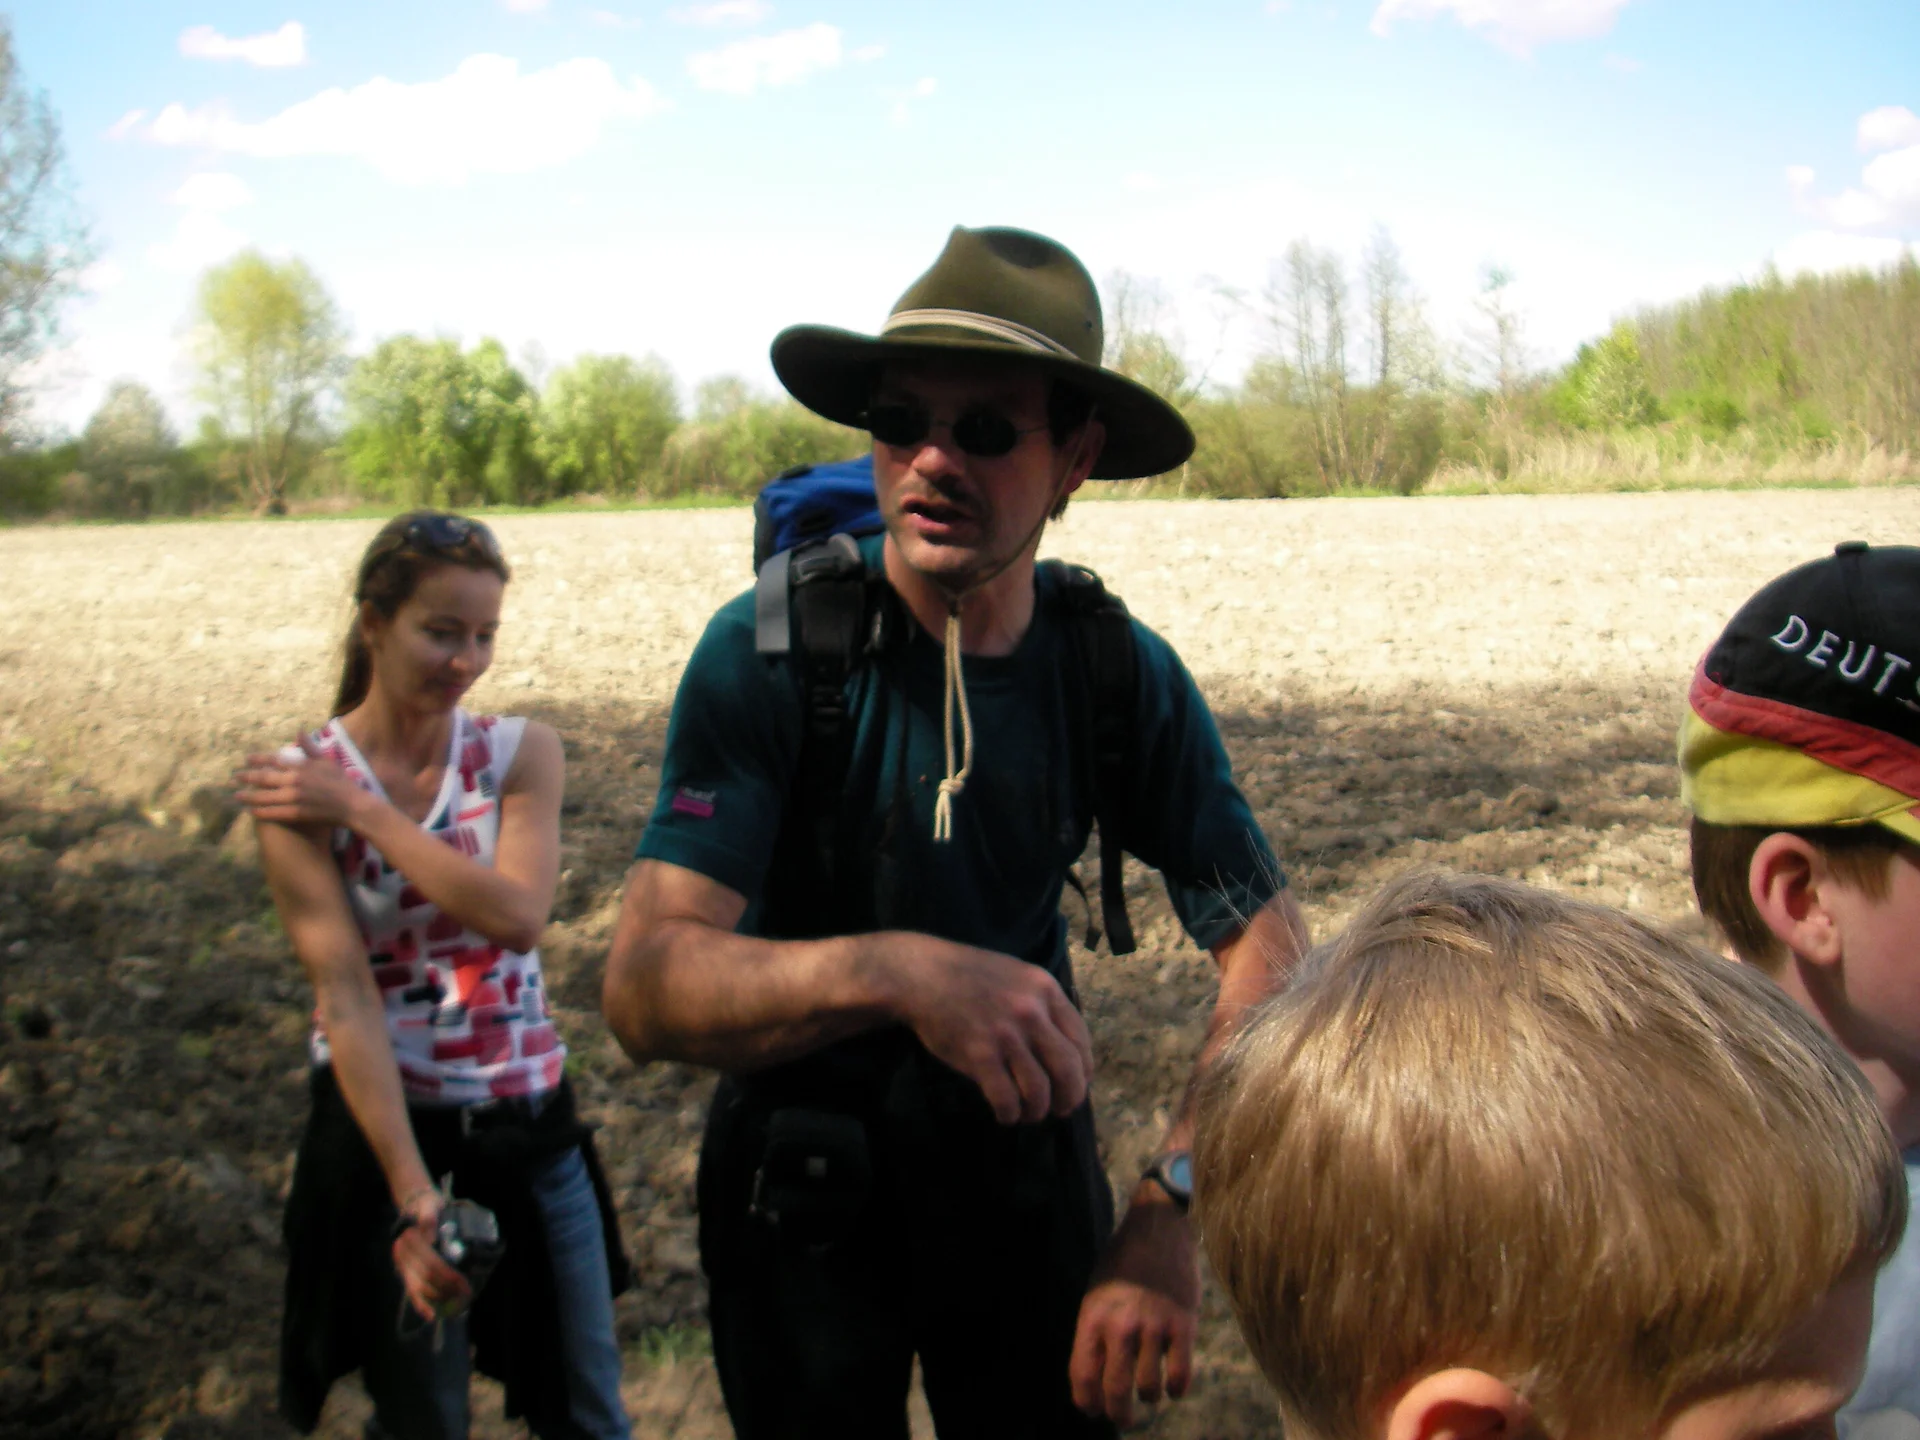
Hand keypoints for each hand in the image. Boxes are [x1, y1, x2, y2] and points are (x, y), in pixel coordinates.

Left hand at [234, 739, 367, 828]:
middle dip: (247, 777)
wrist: (352, 805)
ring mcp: (293, 798)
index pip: (274, 760)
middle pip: (264, 778)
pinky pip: (272, 813)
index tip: (247, 759)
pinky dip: (260, 812)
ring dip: (248, 796)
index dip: (258, 759)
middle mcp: (294, 781)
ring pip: (264, 797)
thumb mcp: (326, 760)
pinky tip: (251, 812)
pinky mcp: (295, 814)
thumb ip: (310, 747)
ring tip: (237, 796)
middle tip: (234, 777)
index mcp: (301, 766)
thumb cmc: (341, 782)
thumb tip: (298, 730)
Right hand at [390, 1188, 473, 1322]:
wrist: (417, 1208)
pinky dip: (421, 1305)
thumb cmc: (428, 1207)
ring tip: (457, 1303)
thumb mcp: (430, 1207)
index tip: (464, 1282)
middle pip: (427, 1277)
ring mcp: (402, 1265)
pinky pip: (412, 1292)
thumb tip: (430, 1240)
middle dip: (447, 1287)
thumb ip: (429, 1220)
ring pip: (419, 1288)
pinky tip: (431, 1315)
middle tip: (466, 1292)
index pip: (430, 1264)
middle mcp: (402, 1255)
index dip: (448, 1275)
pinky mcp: (405, 1273)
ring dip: (438, 1298)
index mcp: (408, 1241)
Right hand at [891, 939, 1093, 1124]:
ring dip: (1038, 1110)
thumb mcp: (1016, 975)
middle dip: (1070, 1097)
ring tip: (1029, 1113)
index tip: (1077, 1084)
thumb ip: (1041, 1004)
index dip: (1084, 1070)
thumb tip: (1061, 1047)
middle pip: (1068, 1068)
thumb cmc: (969, 975)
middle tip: (1061, 1109)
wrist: (921, 975)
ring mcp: (1005, 1034)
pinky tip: (1006, 1115)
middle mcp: (1031, 1012)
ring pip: (1039, 1089)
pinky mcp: (979, 1055)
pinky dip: (1010, 1114)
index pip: (1080, 1039)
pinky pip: (1006, 1097)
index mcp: (1045, 990)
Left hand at [1069, 1190, 1200, 1425]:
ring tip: (1150, 1390)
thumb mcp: (1096, 1294)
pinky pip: (1180, 1376)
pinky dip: (1176, 1388)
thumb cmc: (1122, 1266)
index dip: (1087, 1403)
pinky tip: (1173, 1383)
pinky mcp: (1183, 1324)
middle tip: (1123, 1420)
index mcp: (1093, 1317)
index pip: (1083, 1376)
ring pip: (1149, 1388)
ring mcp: (1154, 1325)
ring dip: (1149, 1397)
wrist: (1158, 1229)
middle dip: (1118, 1415)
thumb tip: (1096, 1385)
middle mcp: (1121, 1324)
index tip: (1094, 1411)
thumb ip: (1094, 1336)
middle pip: (1116, 1391)